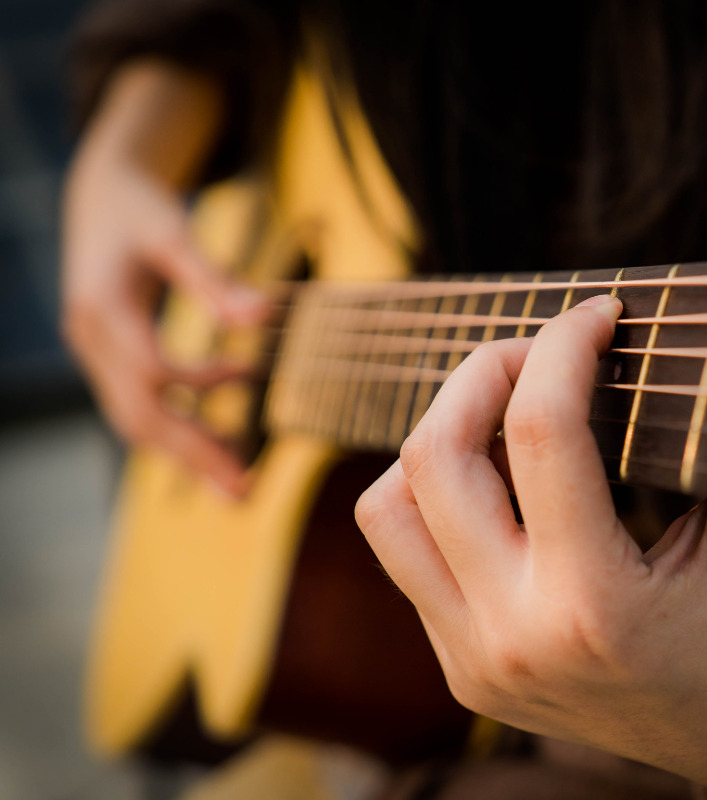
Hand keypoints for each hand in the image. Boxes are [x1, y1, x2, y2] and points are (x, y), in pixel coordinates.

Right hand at [62, 156, 265, 495]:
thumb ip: (214, 277)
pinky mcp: (107, 359)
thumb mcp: (175, 232)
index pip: (149, 369)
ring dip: (186, 452)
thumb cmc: (140, 207)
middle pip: (139, 414)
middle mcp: (90, 339)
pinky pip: (139, 407)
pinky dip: (179, 426)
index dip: (199, 385)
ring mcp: (94, 354)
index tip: (248, 379)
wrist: (99, 194)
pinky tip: (221, 435)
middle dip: (192, 454)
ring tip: (239, 479)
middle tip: (245, 490)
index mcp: (103, 307)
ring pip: (135, 420)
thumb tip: (263, 316)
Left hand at [355, 295, 706, 791]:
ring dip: (439, 438)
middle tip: (542, 348)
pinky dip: (443, 499)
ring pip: (388, 510)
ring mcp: (476, 663)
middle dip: (483, 371)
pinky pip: (409, 558)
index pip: (540, 432)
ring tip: (508, 413)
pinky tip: (510, 482)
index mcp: (595, 607)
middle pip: (434, 459)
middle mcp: (513, 640)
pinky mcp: (463, 671)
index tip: (599, 314)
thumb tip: (692, 334)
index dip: (564, 345)